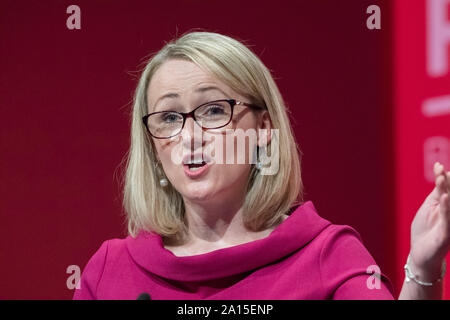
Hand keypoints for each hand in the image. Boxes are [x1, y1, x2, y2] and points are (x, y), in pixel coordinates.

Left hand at [409, 162, 449, 280]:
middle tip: (440, 170)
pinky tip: (444, 197)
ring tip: (441, 177)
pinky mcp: (446, 234)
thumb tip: (442, 171)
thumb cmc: (426, 229)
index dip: (445, 177)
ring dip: (447, 190)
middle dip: (448, 182)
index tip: (437, 166)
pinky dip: (446, 207)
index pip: (449, 188)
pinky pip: (447, 219)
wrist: (422, 254)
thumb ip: (438, 190)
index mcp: (448, 205)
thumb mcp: (430, 206)